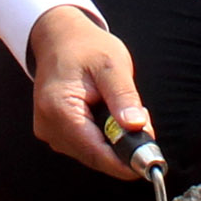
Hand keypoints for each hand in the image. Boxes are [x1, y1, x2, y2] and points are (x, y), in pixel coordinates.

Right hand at [25, 4, 153, 179]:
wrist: (59, 37)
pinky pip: (84, 145)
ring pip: (90, 153)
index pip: (95, 152)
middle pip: (94, 155)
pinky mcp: (54, 131)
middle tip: (144, 124)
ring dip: (113, 142)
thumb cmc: (85, 47)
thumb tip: (136, 126)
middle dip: (123, 148)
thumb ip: (124, 97)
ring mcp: (49, 131)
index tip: (151, 163)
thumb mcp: (112, 65)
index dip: (124, 162)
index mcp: (59, 109)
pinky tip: (109, 115)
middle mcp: (48, 126)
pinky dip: (103, 137)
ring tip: (123, 110)